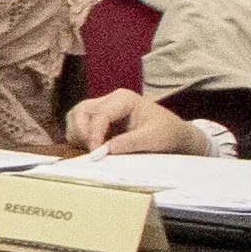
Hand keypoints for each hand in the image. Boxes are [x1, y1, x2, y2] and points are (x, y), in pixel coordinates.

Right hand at [66, 85, 206, 155]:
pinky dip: (79, 137)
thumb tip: (104, 150)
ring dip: (77, 134)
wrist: (175, 135)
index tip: (95, 152)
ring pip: (75, 117)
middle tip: (91, 150)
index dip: (94, 134)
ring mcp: (102, 108)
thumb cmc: (167, 133)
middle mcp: (109, 100)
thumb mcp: (153, 139)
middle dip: (81, 132)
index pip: (99, 114)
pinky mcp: (98, 120)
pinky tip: (92, 147)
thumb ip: (129, 142)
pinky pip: (78, 125)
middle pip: (81, 111)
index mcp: (124, 98)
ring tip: (91, 149)